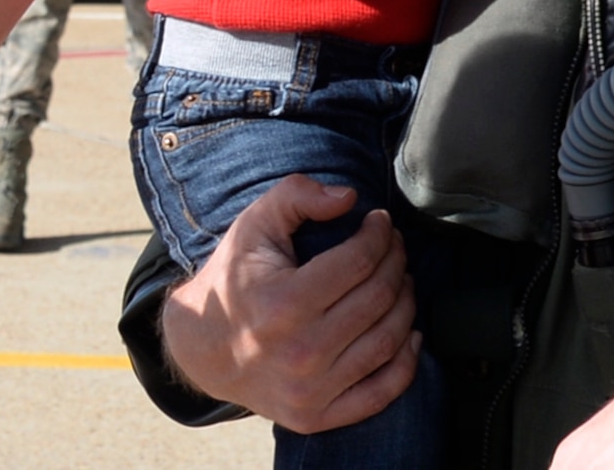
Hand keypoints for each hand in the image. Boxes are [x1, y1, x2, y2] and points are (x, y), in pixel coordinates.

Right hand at [160, 175, 418, 432]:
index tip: (380, 221)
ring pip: (388, 341)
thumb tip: (349, 197)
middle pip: (378, 298)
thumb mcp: (253, 224)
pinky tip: (410, 333)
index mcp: (282, 303)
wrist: (203, 348)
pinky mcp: (316, 417)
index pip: (358, 262)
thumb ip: (297, 196)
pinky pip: (382, 393)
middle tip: (393, 246)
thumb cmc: (234, 279)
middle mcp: (300, 352)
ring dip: (406, 303)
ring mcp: (309, 390)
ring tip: (400, 279)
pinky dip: (406, 362)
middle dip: (396, 262)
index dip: (379, 234)